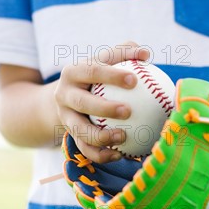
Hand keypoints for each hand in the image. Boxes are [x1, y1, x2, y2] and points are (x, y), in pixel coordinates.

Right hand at [54, 42, 149, 162]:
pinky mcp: (70, 136)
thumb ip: (123, 53)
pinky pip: (85, 149)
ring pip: (80, 131)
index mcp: (73, 72)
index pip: (93, 70)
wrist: (66, 97)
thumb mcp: (103, 60)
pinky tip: (121, 155)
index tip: (134, 80)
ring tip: (123, 137)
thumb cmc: (95, 75)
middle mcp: (64, 95)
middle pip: (82, 103)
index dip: (112, 75)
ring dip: (101, 136)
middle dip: (104, 108)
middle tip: (128, 111)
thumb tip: (144, 53)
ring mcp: (66, 118)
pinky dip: (102, 155)